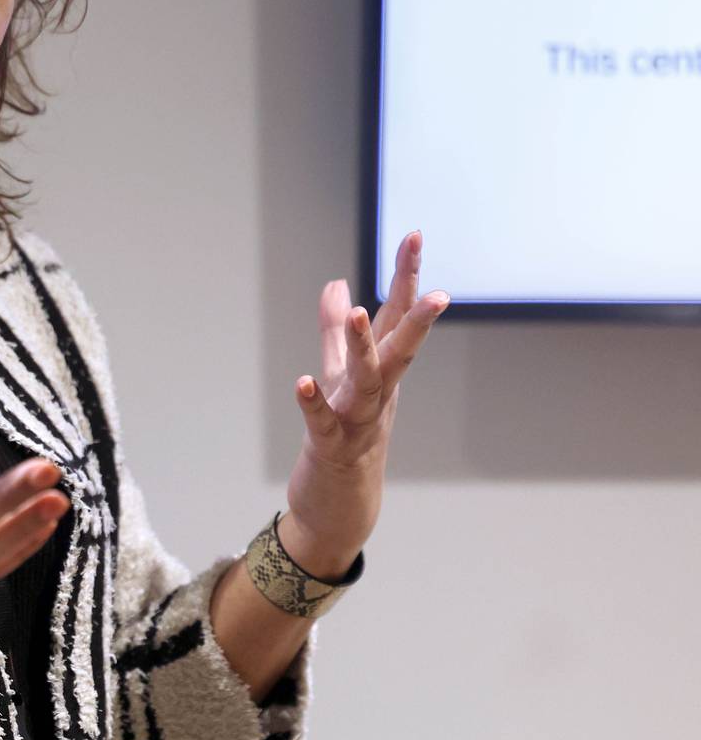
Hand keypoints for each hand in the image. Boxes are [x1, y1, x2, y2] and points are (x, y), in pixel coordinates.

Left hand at [281, 231, 448, 577]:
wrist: (340, 505)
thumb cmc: (343, 435)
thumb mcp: (338, 374)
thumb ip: (334, 330)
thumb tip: (335, 282)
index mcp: (380, 370)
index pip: (396, 316)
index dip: (406, 276)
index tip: (414, 234)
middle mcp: (377, 392)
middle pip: (400, 348)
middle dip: (416, 317)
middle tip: (439, 289)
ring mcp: (358, 421)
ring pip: (368, 382)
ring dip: (363, 348)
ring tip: (355, 312)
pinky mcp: (331, 447)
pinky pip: (324, 422)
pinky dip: (313, 402)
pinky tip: (301, 381)